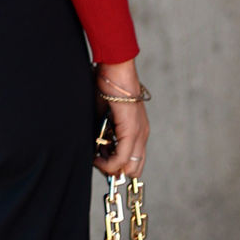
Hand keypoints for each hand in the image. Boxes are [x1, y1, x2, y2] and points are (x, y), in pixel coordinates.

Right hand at [92, 60, 148, 179]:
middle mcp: (142, 134)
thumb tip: (97, 149)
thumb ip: (104, 133)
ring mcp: (139, 133)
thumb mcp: (105, 115)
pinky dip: (108, 161)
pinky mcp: (132, 131)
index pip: (133, 160)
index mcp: (138, 130)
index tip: (99, 160)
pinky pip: (122, 157)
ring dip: (111, 166)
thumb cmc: (108, 86)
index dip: (115, 165)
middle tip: (98, 160)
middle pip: (133, 169)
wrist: (115, 70)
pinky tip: (97, 155)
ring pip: (130, 167)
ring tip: (97, 155)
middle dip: (114, 170)